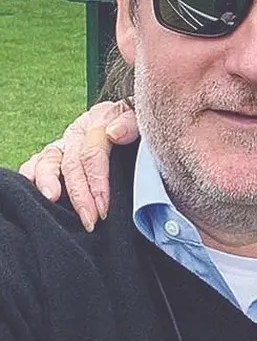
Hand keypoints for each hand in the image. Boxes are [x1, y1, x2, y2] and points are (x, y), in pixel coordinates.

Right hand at [18, 100, 137, 230]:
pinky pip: (34, 165)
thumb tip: (114, 133)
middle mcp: (77, 133)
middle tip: (89, 220)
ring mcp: (63, 144)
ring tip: (52, 201)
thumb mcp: (142, 120)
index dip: (98, 182)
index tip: (104, 208)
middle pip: (71, 164)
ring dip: (48, 184)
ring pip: (47, 162)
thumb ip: (132, 123)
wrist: (132, 124)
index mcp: (99, 121)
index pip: (93, 153)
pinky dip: (30, 178)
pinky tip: (33, 196)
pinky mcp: (53, 156)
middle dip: (80, 195)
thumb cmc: (140, 129)